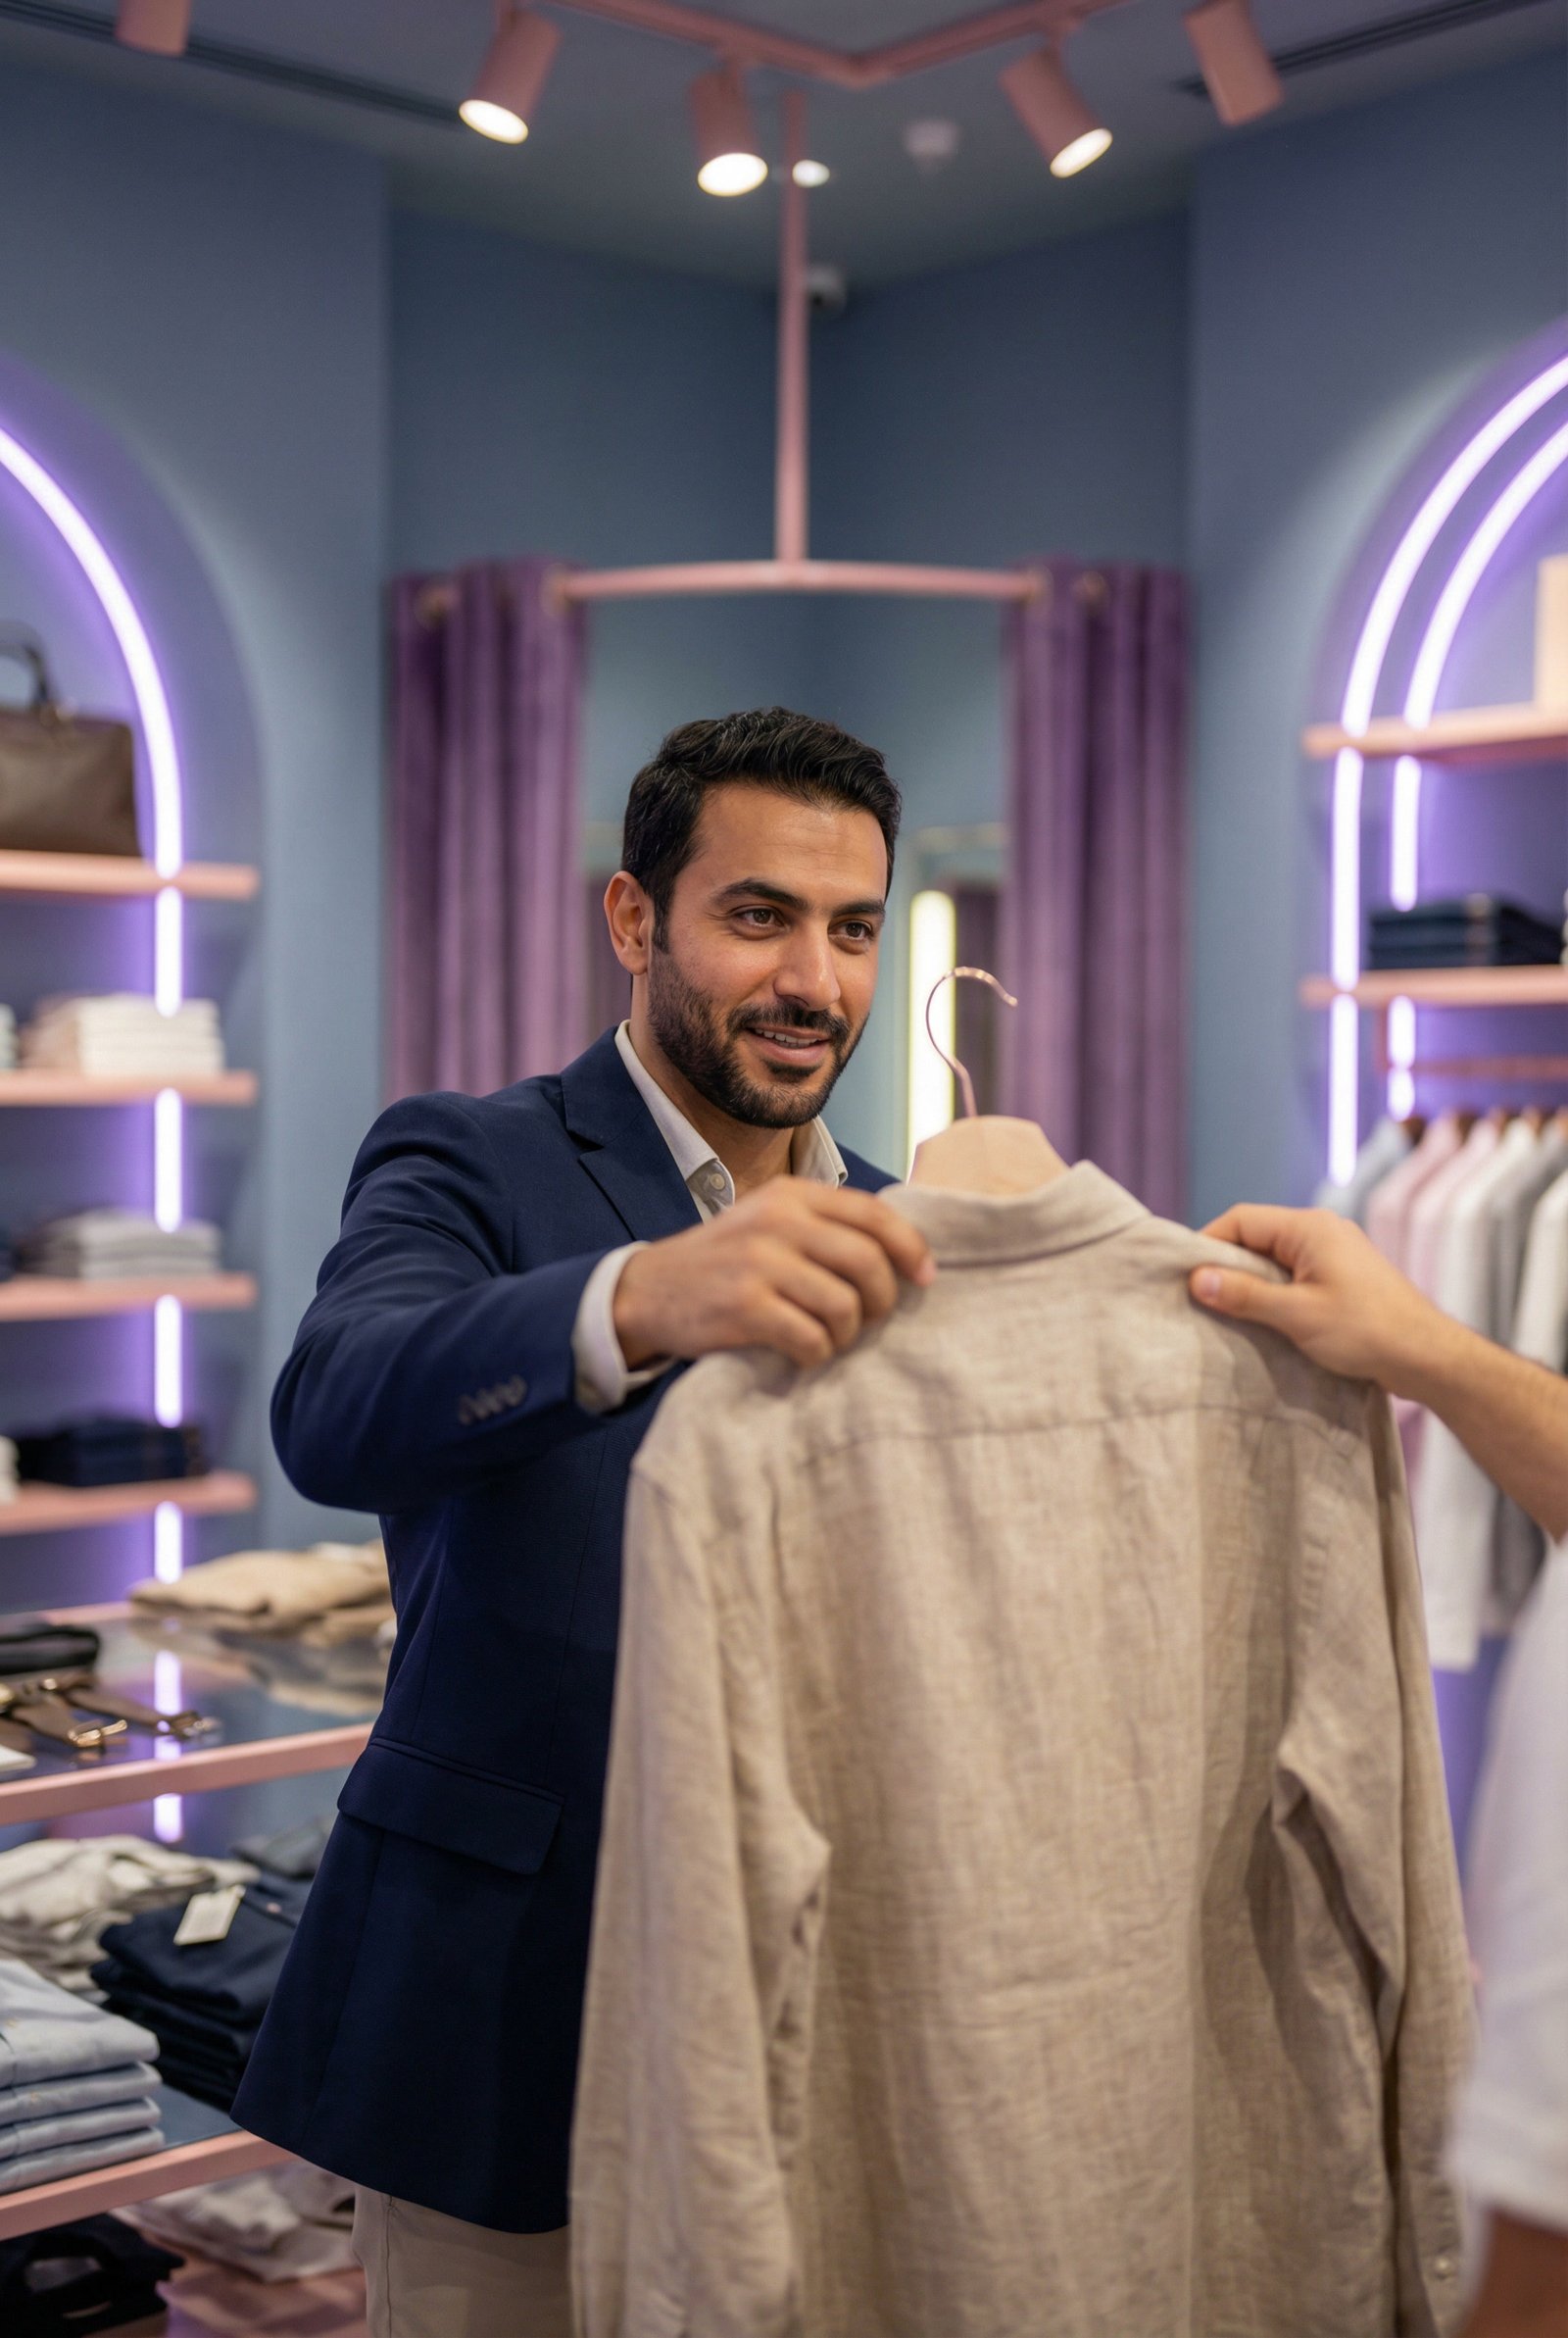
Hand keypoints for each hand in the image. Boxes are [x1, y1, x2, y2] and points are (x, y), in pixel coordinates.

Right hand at [614, 1181, 936, 1372]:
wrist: (647, 1291)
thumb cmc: (724, 1264)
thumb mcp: (769, 1223)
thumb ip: (824, 1228)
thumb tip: (902, 1256)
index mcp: (791, 1194)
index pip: (873, 1213)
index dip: (910, 1248)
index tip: (925, 1279)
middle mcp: (778, 1220)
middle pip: (867, 1261)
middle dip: (882, 1300)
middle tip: (872, 1320)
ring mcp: (760, 1262)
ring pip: (843, 1305)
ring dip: (847, 1334)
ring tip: (830, 1339)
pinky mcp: (745, 1306)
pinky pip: (811, 1338)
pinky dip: (817, 1354)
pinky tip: (802, 1354)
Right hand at [1187, 1205, 1461, 1397]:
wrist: (1427, 1356)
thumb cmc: (1365, 1331)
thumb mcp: (1296, 1315)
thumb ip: (1244, 1295)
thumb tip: (1195, 1279)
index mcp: (1310, 1227)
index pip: (1241, 1219)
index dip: (1207, 1244)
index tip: (1184, 1277)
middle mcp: (1322, 1230)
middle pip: (1256, 1236)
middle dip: (1227, 1265)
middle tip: (1201, 1299)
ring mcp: (1335, 1252)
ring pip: (1274, 1257)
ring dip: (1251, 1282)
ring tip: (1229, 1313)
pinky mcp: (1343, 1275)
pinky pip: (1294, 1273)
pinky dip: (1274, 1291)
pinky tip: (1265, 1319)